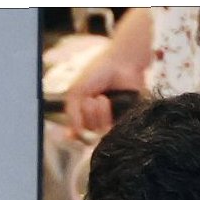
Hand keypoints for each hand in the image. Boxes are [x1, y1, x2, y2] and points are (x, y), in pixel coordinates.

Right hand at [62, 7, 150, 136]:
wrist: (119, 64)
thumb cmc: (97, 74)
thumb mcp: (76, 92)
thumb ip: (72, 114)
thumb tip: (71, 136)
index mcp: (87, 114)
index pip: (79, 133)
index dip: (76, 131)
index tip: (73, 127)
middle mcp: (100, 119)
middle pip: (89, 133)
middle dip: (87, 114)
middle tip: (91, 98)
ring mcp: (115, 120)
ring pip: (101, 132)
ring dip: (97, 113)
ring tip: (101, 97)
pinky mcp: (128, 120)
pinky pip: (115, 129)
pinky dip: (106, 114)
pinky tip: (106, 100)